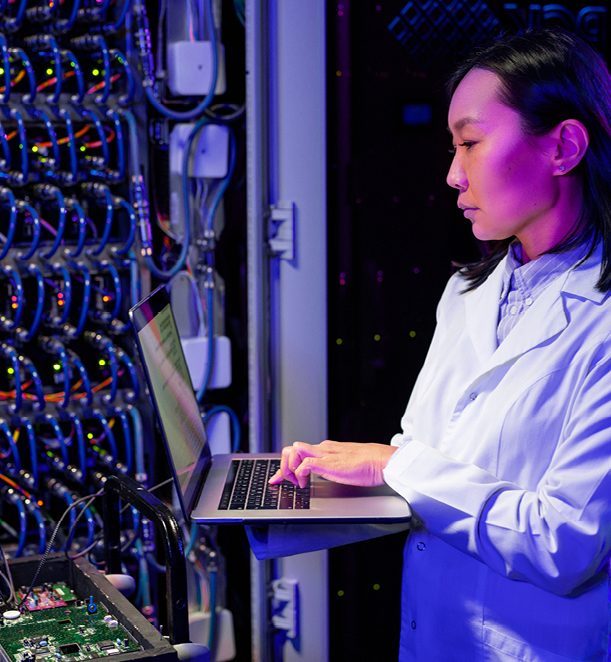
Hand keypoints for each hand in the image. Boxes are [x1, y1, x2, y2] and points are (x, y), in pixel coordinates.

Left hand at [268, 440, 397, 488]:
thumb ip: (335, 466)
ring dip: (289, 468)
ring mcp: (324, 455)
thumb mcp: (346, 464)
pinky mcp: (328, 463)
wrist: (382, 461)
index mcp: (326, 449)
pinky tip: (305, 485)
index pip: (298, 451)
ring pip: (293, 451)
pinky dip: (300, 474)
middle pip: (291, 449)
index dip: (284, 465)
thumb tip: (328, 472)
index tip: (277, 477)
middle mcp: (322, 449)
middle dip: (283, 466)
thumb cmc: (370, 465)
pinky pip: (305, 464)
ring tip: (297, 483)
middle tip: (286, 482)